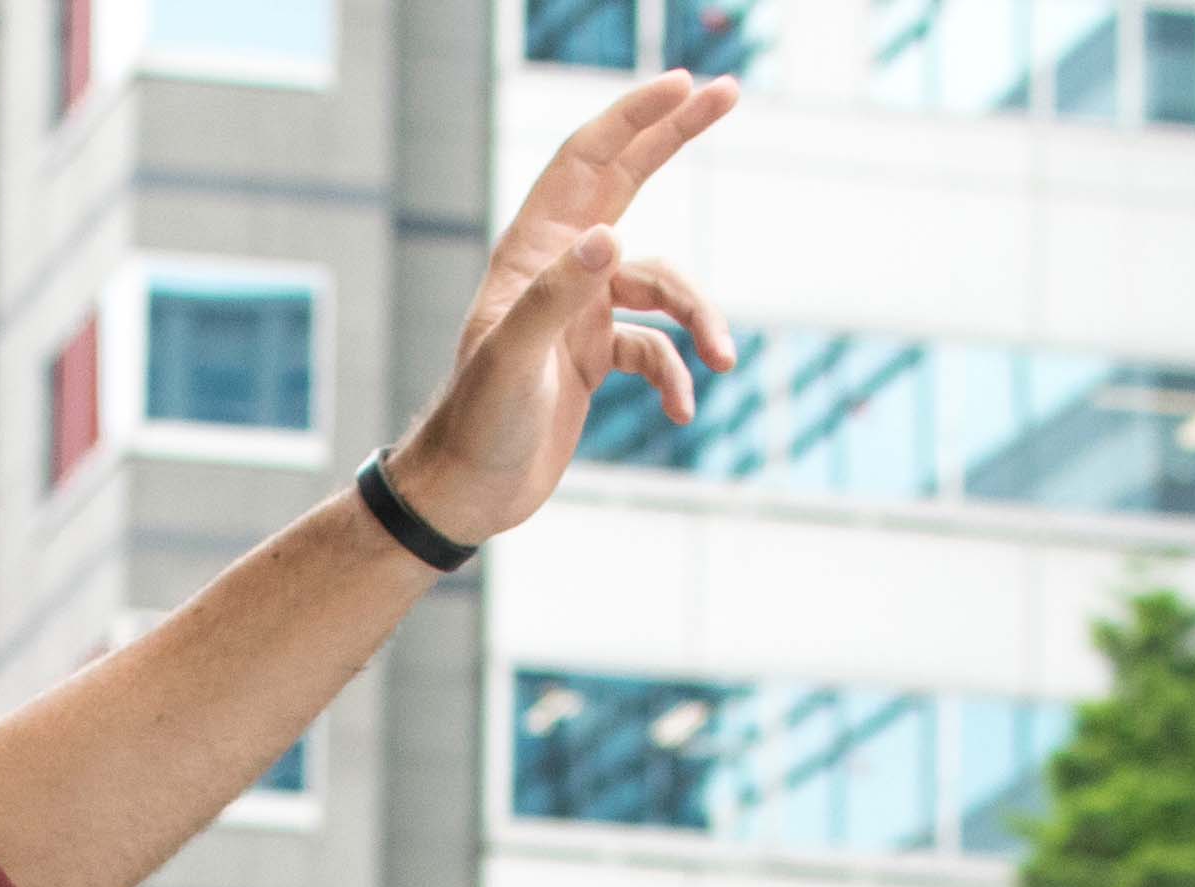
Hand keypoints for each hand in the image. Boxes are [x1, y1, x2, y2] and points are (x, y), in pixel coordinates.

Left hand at [387, 72, 740, 548]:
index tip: (685, 84)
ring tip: (722, 360)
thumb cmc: (476, 423)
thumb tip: (612, 237)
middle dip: (676, 138)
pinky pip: (654, 350)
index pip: (587, 162)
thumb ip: (558, 296)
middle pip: (629, 185)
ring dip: (698, 318)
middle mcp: (560, 270)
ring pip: (661, 287)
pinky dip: (675, 376)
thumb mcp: (513, 358)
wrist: (465, 495)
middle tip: (730, 91)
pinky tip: (683, 412)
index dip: (634, 118)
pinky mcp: (593, 358)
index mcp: (533, 253)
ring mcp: (580, 312)